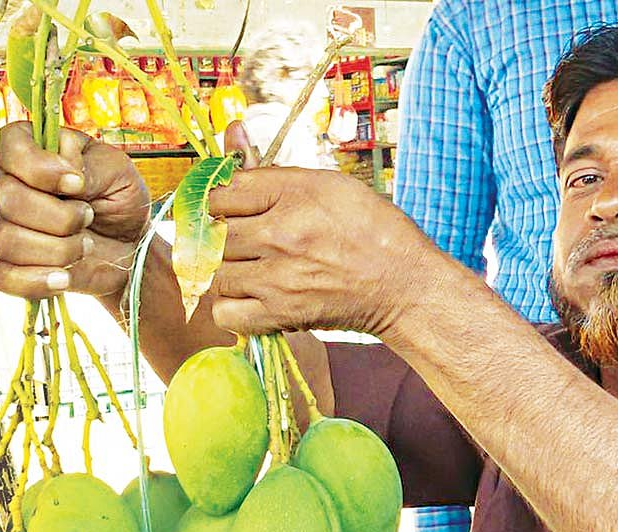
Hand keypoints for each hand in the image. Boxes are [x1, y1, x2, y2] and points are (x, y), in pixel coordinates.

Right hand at [0, 122, 151, 299]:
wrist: (128, 245)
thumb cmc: (118, 198)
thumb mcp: (116, 171)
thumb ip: (88, 165)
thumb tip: (65, 174)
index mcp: (27, 149)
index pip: (8, 147)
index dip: (40, 169)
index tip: (77, 184)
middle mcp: (6, 185)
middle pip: (5, 199)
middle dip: (58, 216)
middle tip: (89, 217)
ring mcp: (3, 226)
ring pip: (5, 239)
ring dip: (56, 249)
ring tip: (85, 245)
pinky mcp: (9, 265)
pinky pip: (0, 277)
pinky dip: (36, 280)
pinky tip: (65, 278)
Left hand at [208, 167, 441, 336]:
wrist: (403, 285)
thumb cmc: (371, 231)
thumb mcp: (327, 184)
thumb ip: (272, 168)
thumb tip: (232, 130)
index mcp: (293, 194)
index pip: (221, 191)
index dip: (221, 199)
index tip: (232, 208)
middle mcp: (281, 234)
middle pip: (214, 232)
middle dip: (223, 236)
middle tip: (245, 241)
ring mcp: (277, 278)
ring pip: (215, 272)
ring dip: (227, 271)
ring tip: (250, 268)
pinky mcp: (280, 315)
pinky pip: (225, 312)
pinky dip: (231, 307)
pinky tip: (250, 297)